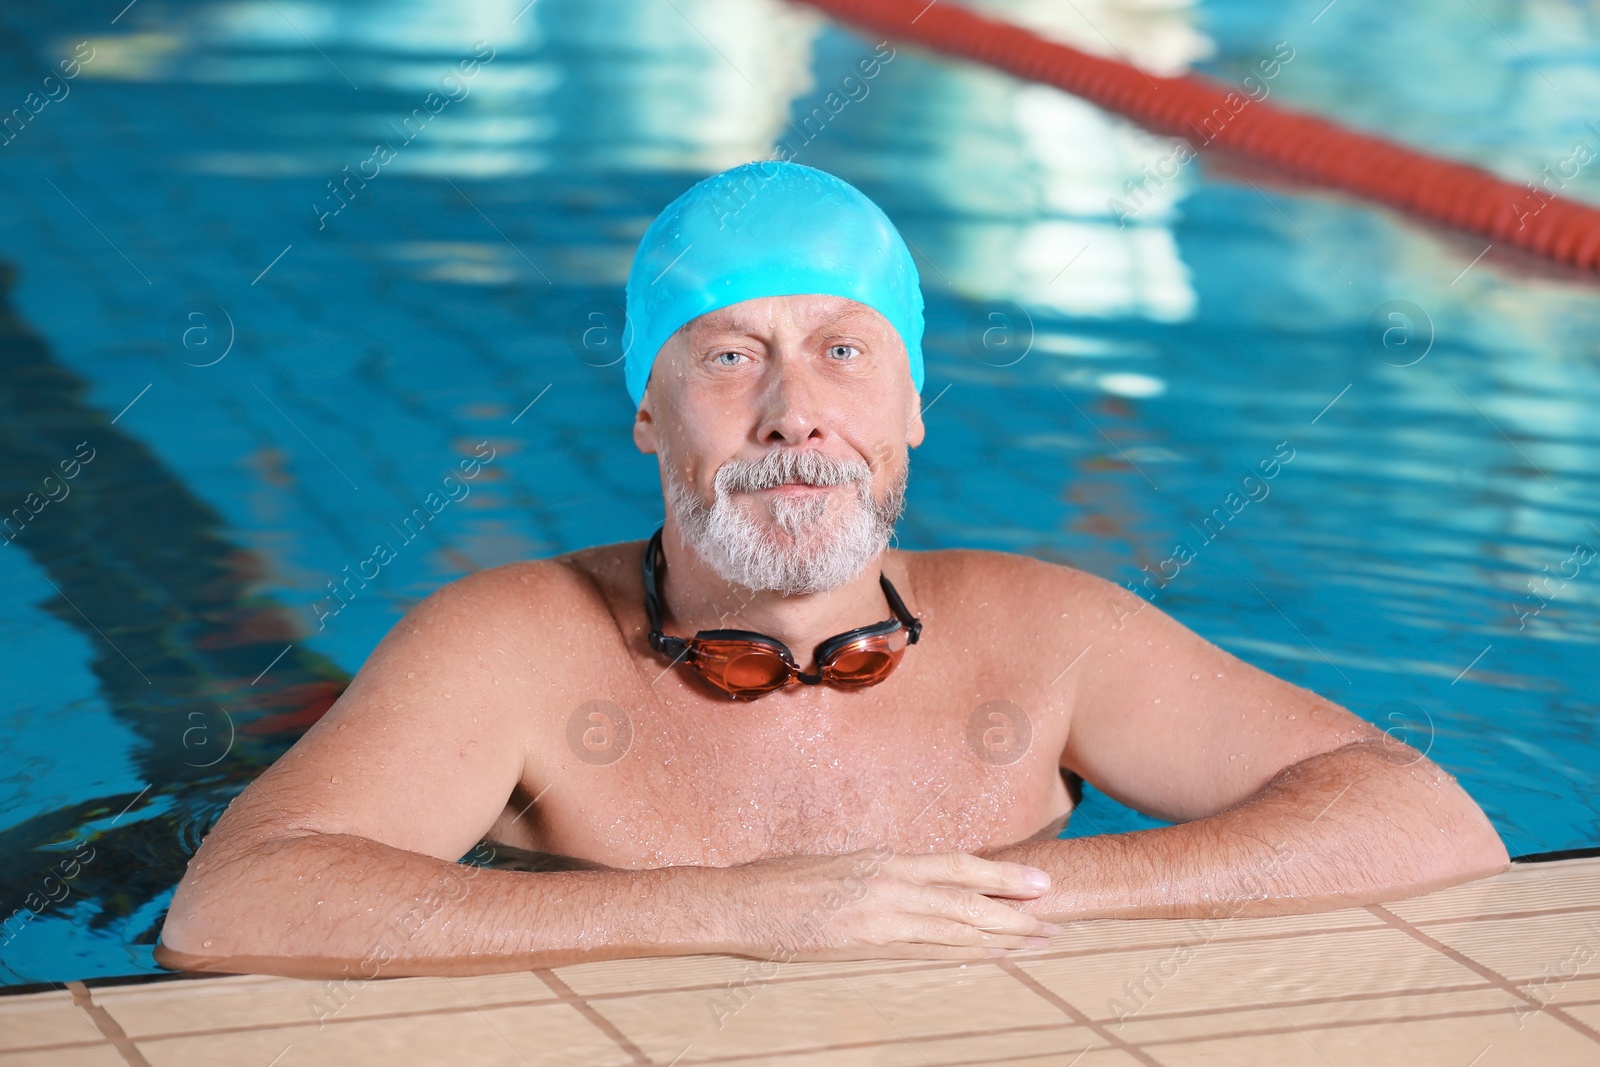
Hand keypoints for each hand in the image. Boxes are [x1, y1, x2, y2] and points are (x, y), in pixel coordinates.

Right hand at [717, 849, 1059, 961]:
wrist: (741, 902)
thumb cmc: (784, 879)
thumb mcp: (841, 862)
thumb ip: (882, 872)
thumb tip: (918, 880)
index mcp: (884, 859)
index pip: (958, 866)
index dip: (1003, 873)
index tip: (1039, 880)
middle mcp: (889, 885)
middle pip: (967, 900)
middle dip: (1016, 910)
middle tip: (1057, 917)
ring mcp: (879, 919)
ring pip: (955, 929)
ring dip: (1002, 936)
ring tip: (1040, 941)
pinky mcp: (866, 947)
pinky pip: (925, 953)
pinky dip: (964, 955)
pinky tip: (991, 958)